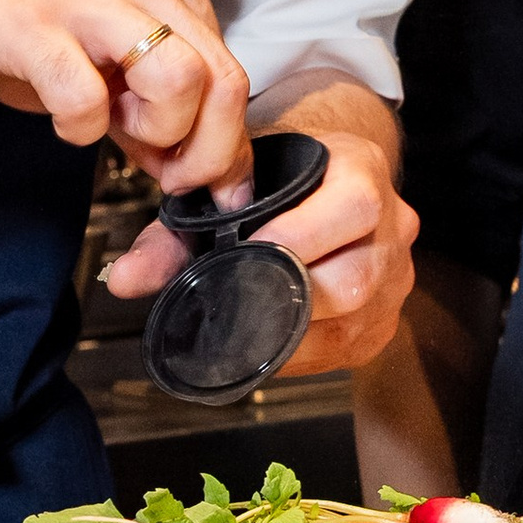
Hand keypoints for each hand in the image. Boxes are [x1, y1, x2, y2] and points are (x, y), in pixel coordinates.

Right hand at [0, 0, 250, 195]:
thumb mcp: (88, 51)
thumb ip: (146, 95)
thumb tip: (197, 160)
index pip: (229, 64)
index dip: (222, 139)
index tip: (199, 177)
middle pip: (220, 78)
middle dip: (202, 153)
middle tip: (162, 176)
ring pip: (179, 81)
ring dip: (155, 135)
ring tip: (110, 135)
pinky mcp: (26, 22)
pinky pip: (88, 98)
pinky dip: (80, 129)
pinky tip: (58, 120)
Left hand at [102, 105, 416, 375]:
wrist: (323, 176)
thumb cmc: (274, 175)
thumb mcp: (228, 180)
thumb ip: (175, 230)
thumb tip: (124, 280)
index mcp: (361, 171)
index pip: (353, 206)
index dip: (300, 236)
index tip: (246, 253)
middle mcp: (393, 225)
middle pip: (355, 279)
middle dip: (288, 298)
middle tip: (235, 302)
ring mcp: (398, 277)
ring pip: (355, 322)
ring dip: (292, 334)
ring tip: (244, 325)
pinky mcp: (387, 320)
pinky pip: (350, 348)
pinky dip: (303, 352)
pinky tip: (268, 340)